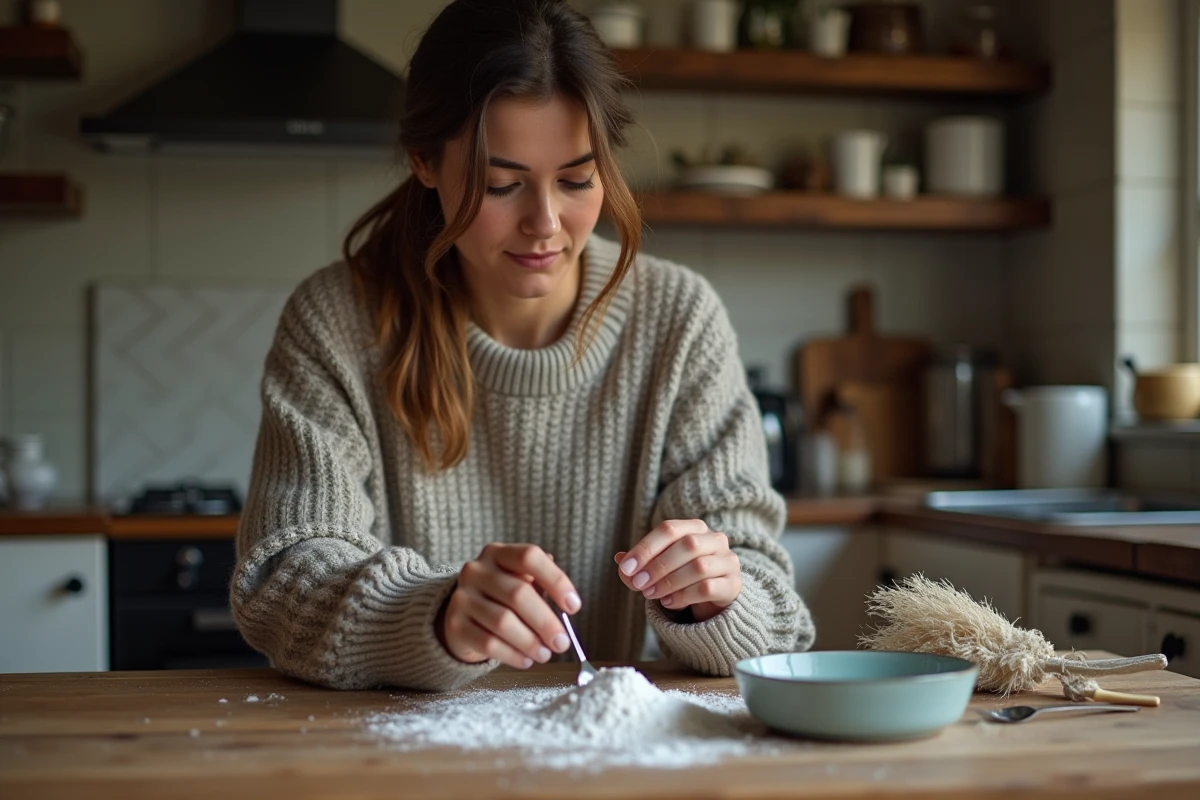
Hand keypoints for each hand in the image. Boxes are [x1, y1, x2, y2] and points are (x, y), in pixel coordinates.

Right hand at [440, 543, 581, 668]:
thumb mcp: (520, 582)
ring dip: (530, 642)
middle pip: (518, 593)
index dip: (556, 581)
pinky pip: (488, 643)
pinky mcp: (454, 624)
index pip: (529, 557)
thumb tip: (569, 604)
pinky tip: (526, 660)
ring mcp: (462, 596)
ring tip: (546, 654)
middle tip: (562, 643)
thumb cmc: (501, 598)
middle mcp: (477, 570)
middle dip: (546, 622)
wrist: (461, 615)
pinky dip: (512, 655)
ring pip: (503, 621)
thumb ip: (542, 586)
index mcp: (498, 553)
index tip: (574, 606)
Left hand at [614, 519, 740, 622]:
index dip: (646, 548)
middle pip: (687, 545)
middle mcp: (715, 539)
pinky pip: (708, 588)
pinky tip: (669, 603)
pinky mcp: (733, 584)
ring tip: (651, 595)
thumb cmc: (682, 575)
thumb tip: (620, 561)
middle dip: (658, 566)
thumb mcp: (657, 568)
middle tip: (638, 584)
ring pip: (699, 566)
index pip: (669, 529)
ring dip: (670, 582)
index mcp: (695, 527)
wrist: (714, 596)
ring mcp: (728, 561)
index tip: (627, 568)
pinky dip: (684, 596)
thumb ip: (639, 565)